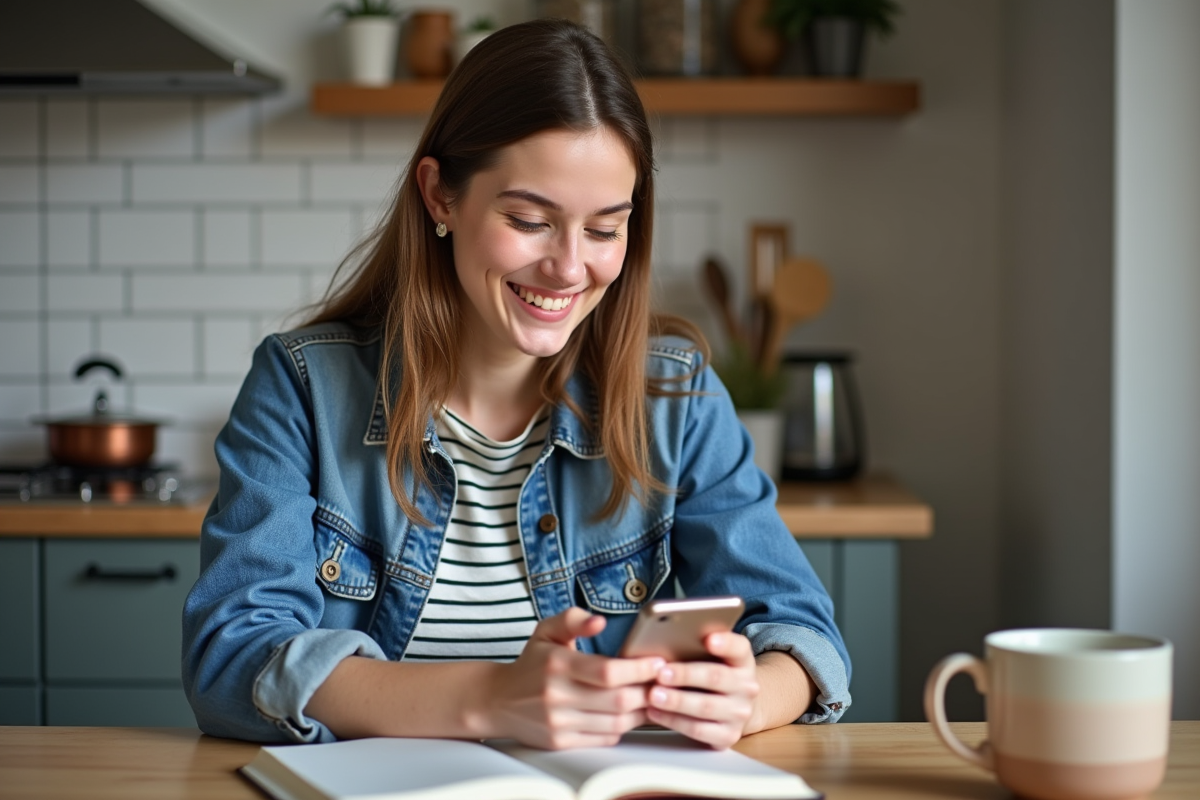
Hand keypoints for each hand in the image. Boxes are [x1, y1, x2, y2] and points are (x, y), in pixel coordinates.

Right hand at [479, 608, 664, 749]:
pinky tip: (628, 713)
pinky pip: (604, 738)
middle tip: (661, 681)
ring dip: (640, 711)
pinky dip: (622, 727)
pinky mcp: (561, 741)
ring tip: (650, 697)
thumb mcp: (546, 631)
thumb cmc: (530, 664)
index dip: (639, 669)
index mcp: (558, 664)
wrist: (497, 700)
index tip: (657, 662)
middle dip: (646, 691)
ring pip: (616, 723)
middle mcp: (558, 695)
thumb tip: (599, 621)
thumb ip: (573, 620)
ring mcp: (559, 722)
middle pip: (618, 700)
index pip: (607, 671)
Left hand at [645, 631, 759, 749]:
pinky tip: (655, 712)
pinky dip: (674, 721)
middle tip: (661, 673)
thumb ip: (698, 647)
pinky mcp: (728, 735)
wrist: (734, 708)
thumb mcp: (714, 658)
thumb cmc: (713, 675)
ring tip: (654, 695)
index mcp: (743, 661)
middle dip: (686, 675)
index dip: (725, 643)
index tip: (708, 639)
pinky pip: (698, 729)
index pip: (739, 648)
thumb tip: (667, 637)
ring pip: (706, 706)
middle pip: (716, 677)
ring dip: (676, 701)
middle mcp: (747, 687)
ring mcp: (739, 713)